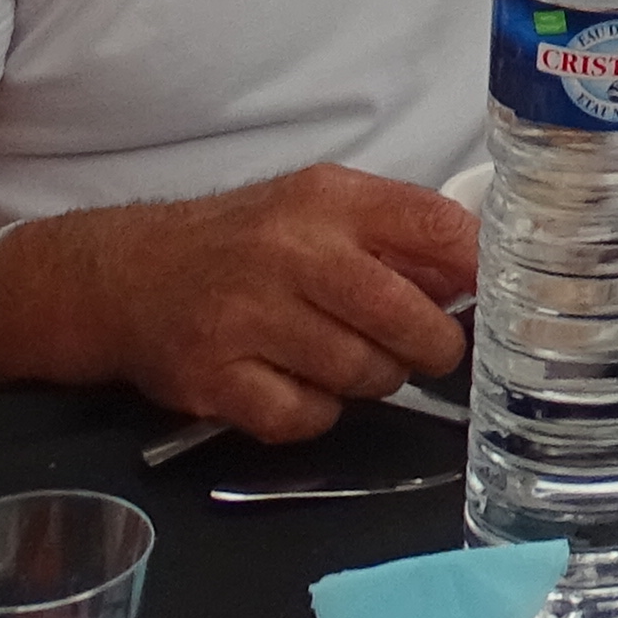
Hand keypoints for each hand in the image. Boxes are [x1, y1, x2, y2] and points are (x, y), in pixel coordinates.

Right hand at [58, 167, 475, 442]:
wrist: (129, 275)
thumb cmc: (244, 241)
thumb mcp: (318, 206)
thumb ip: (393, 233)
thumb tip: (472, 278)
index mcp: (327, 200)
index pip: (433, 226)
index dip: (474, 268)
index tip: (488, 296)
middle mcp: (288, 252)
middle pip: (403, 315)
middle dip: (434, 345)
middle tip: (430, 351)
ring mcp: (246, 318)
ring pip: (360, 373)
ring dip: (374, 380)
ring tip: (355, 362)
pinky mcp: (213, 380)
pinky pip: (303, 417)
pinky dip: (317, 413)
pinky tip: (302, 387)